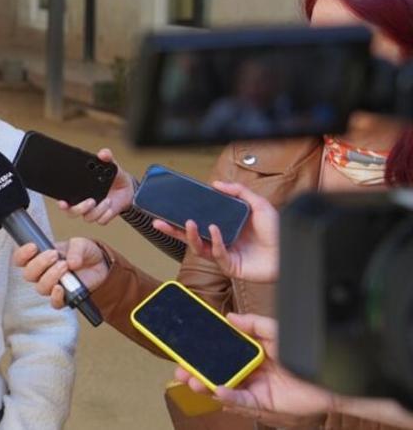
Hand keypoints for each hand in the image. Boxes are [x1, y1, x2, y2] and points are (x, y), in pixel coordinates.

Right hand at [12, 238, 108, 308]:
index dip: (22, 255)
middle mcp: (42, 273)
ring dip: (51, 276)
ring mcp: (52, 286)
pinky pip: (54, 303)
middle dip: (39, 264)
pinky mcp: (64, 298)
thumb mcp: (81, 244)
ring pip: (40, 288)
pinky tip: (62, 288)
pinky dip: (56, 296)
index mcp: (39, 257)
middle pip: (28, 274)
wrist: (100, 265)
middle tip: (54, 255)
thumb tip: (71, 262)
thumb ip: (76, 249)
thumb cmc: (84, 253)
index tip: (34, 247)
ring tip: (65, 266)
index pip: (20, 259)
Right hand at [57, 148, 134, 224]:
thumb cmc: (114, 177)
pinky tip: (111, 206)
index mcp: (79, 190)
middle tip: (91, 201)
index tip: (62, 202)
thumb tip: (103, 153)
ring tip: (108, 200)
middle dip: (80, 208)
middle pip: (72, 212)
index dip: (61, 203)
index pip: (64, 198)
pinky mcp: (104, 216)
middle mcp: (83, 203)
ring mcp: (93, 211)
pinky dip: (106, 215)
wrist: (128, 189)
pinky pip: (101, 221)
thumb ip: (106, 157)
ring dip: (98, 210)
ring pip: (88, 217)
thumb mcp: (111, 165)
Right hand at [152, 181, 278, 282]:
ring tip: (188, 223)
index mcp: (224, 226)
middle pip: (191, 236)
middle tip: (158, 222)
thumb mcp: (258, 204)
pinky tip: (214, 230)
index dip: (183, 216)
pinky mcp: (230, 266)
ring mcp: (224, 254)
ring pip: (198, 247)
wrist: (290, 251)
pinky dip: (214, 241)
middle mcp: (221, 240)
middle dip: (172, 230)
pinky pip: (217, 253)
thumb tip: (216, 184)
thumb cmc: (277, 231)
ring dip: (190, 235)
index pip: (199, 220)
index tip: (170, 208)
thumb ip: (239, 191)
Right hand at [175, 313, 330, 423]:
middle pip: (217, 371)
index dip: (204, 350)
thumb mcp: (275, 331)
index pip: (222, 351)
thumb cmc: (306, 354)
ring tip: (191, 380)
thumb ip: (253, 323)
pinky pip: (242, 399)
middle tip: (181, 368)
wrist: (330, 376)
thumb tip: (230, 317)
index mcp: (250, 353)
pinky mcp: (263, 401)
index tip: (187, 347)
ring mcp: (254, 386)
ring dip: (205, 384)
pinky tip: (217, 390)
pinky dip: (228, 396)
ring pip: (224, 386)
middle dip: (196, 371)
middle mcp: (249, 371)